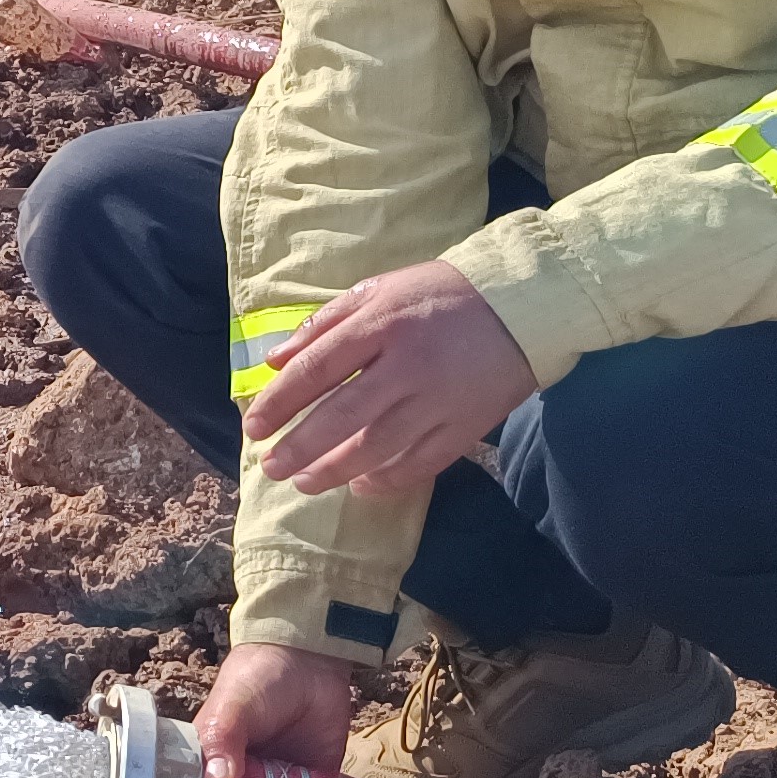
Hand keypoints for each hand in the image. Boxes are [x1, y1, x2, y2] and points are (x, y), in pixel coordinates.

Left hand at [243, 260, 536, 498]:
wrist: (522, 306)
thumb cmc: (438, 294)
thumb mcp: (377, 290)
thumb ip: (324, 325)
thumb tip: (275, 362)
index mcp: (380, 324)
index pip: (317, 369)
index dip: (281, 402)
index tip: (254, 427)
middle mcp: (407, 365)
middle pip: (343, 414)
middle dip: (300, 446)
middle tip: (270, 467)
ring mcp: (439, 399)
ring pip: (379, 446)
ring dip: (336, 469)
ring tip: (304, 482)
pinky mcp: (467, 425)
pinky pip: (423, 462)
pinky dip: (390, 480)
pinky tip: (362, 487)